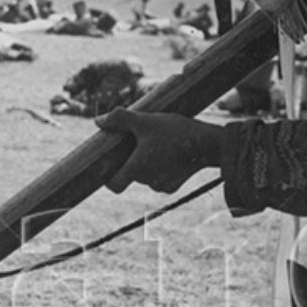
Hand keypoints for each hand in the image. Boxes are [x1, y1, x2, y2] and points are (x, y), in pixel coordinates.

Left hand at [97, 109, 222, 193]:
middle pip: (131, 176)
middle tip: (137, 144)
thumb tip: (98, 121)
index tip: (110, 165)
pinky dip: (160, 169)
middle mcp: (148, 181)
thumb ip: (120, 119)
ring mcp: (162, 186)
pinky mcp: (174, 186)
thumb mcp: (146, 120)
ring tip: (155, 146)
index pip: (114, 185)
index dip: (108, 178)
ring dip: (147, 165)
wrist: (209, 144)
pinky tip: (168, 154)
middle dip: (131, 162)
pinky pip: (160, 180)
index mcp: (138, 168)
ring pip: (145, 177)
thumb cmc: (175, 132)